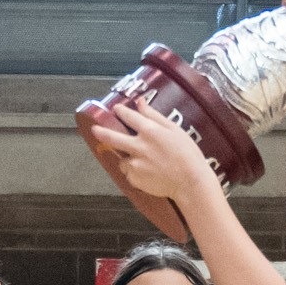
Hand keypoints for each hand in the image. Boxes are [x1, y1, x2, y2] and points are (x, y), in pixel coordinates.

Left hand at [88, 100, 224, 210]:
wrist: (190, 182)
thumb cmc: (188, 155)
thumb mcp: (175, 129)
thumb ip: (154, 115)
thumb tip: (140, 102)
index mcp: (150, 131)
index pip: (129, 117)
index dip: (121, 112)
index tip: (117, 109)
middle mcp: (139, 146)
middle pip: (113, 137)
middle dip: (101, 132)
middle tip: (95, 130)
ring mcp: (135, 164)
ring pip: (123, 159)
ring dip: (129, 159)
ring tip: (148, 164)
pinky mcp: (135, 179)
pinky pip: (130, 173)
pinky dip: (136, 173)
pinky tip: (150, 174)